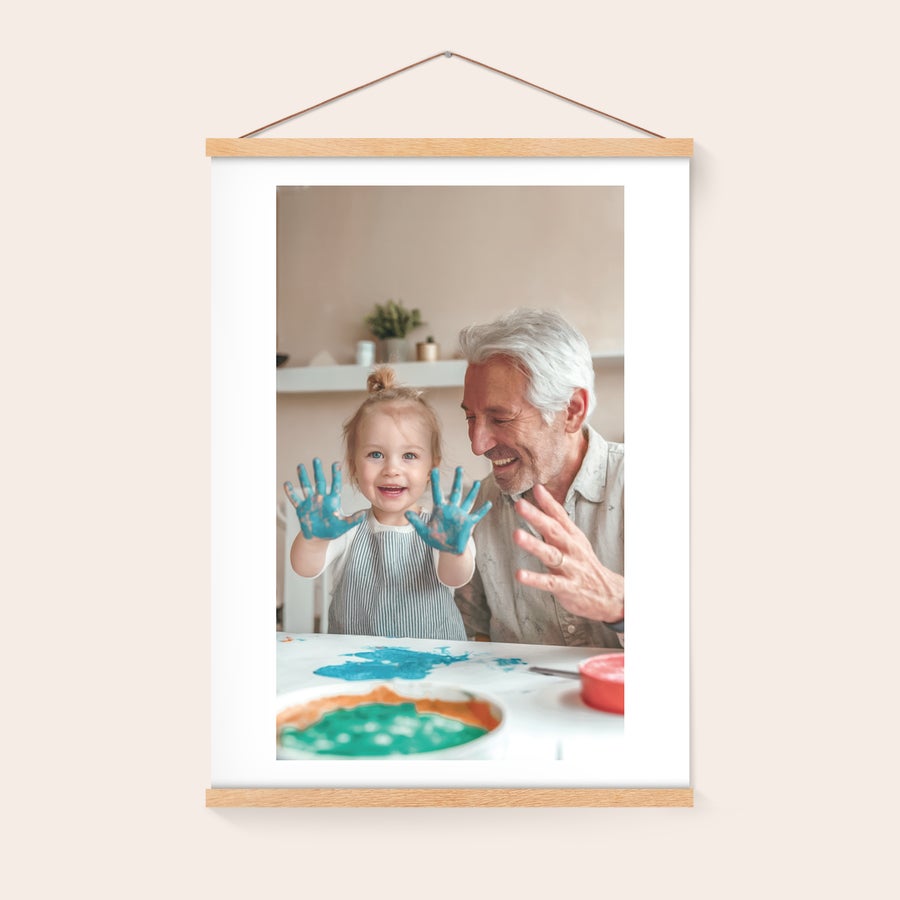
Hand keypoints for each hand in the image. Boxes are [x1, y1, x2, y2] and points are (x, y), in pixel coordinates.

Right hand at [283, 458, 364, 540]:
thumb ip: (353, 520)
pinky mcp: (302, 509)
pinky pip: (295, 499)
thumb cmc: (332, 530)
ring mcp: (311, 502)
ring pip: (306, 487)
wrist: (318, 538)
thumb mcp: (344, 525)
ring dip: (303, 477)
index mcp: (332, 500)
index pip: (335, 485)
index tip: (336, 463)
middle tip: (316, 459)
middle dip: (318, 471)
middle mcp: (321, 498)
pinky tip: (286, 484)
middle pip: (319, 482)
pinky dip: (290, 493)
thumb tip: (364, 514)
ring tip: (300, 466)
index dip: (336, 474)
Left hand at [406, 467, 491, 554]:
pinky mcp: (468, 523)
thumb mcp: (424, 531)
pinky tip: (488, 503)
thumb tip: (406, 513)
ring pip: (468, 500)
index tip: (435, 470)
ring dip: (473, 492)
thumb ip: (416, 522)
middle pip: (455, 492)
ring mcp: (461, 515)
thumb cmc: (437, 539)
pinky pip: (477, 515)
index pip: (437, 492)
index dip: (436, 482)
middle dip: (457, 480)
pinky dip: (483, 510)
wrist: (448, 549)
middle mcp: (452, 509)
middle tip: (459, 467)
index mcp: (440, 509)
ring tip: (477, 482)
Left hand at [513, 483, 623, 623]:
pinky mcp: (566, 587)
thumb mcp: (574, 537)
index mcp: (572, 536)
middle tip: (520, 505)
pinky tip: (520, 574)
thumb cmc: (584, 562)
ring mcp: (570, 568)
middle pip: (553, 530)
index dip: (548, 502)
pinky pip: (549, 582)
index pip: (560, 516)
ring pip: (551, 554)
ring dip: (534, 544)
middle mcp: (571, 549)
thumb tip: (539, 491)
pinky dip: (534, 579)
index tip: (536, 489)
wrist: (608, 593)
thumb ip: (557, 516)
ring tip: (517, 534)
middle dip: (536, 517)